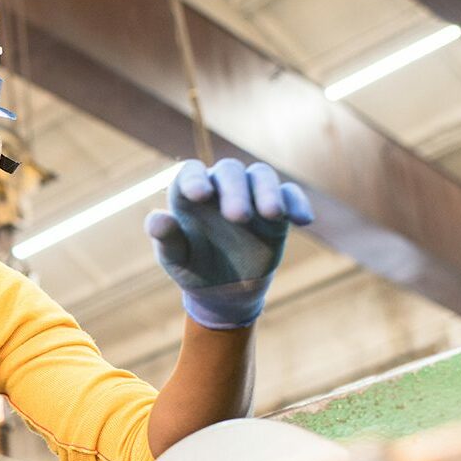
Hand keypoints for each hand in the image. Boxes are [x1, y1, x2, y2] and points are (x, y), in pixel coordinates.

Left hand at [145, 159, 313, 328]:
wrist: (223, 289)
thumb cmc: (193, 267)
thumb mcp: (176, 259)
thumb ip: (167, 239)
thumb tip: (158, 219)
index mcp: (189, 194)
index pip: (191, 172)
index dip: (195, 179)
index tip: (200, 196)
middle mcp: (220, 187)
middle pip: (229, 171)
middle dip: (235, 191)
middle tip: (238, 217)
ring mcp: (250, 195)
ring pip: (261, 176)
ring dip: (268, 191)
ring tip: (271, 214)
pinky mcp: (276, 210)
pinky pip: (290, 195)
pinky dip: (296, 204)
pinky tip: (302, 221)